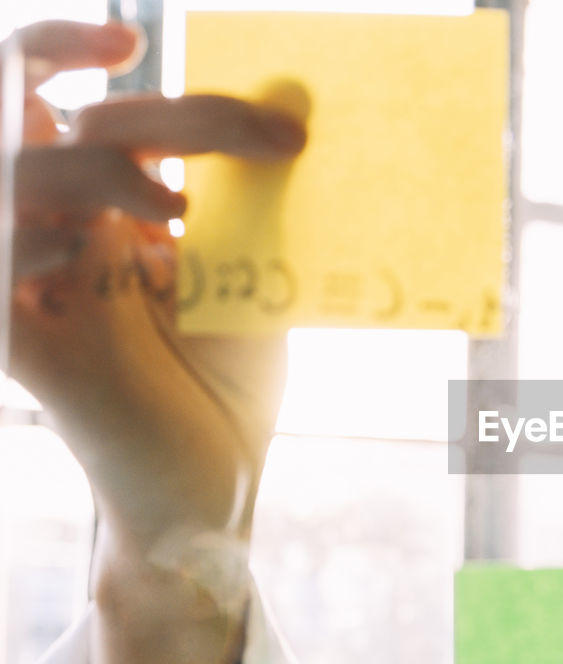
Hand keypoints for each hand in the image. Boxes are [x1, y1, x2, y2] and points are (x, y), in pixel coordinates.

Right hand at [5, 20, 306, 663]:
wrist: (220, 481)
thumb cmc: (229, 380)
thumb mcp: (256, 276)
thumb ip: (254, 200)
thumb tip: (292, 104)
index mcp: (106, 210)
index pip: (69, 108)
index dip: (68, 46)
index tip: (127, 39)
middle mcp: (59, 234)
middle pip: (56, 123)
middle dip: (156, 114)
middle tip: (249, 132)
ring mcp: (34, 283)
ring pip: (19, 174)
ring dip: (101, 168)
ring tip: (173, 209)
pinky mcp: (23, 341)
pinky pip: (0, 258)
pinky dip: (41, 230)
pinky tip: (112, 249)